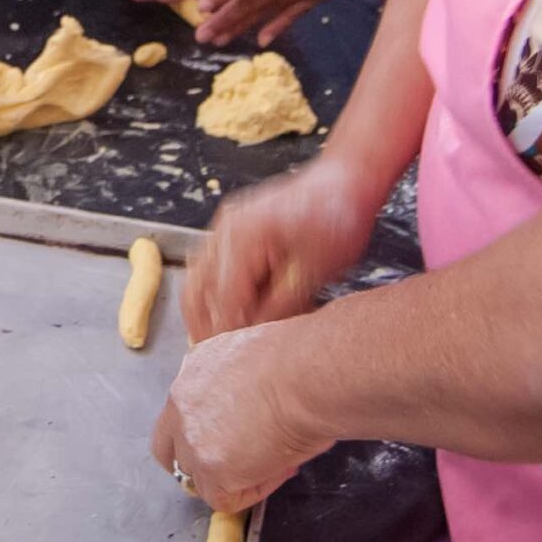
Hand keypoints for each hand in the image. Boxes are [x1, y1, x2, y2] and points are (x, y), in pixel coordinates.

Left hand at [153, 322, 334, 515]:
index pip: (185, 410)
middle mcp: (182, 402)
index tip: (243, 433)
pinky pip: (224, 499)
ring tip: (276, 461)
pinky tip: (279, 469)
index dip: (211, 429)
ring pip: (197, 476)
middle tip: (237, 466)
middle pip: (171, 447)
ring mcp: (192, 438)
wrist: (307, 375)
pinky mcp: (210, 468)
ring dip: (232, 477)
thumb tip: (253, 410)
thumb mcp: (254, 358)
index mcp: (194, 369)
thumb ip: (238, 385)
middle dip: (198, 462)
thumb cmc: (301, 361)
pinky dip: (253, 491)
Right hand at [183, 158, 380, 341]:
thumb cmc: (338, 219)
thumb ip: (281, 305)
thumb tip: (254, 337)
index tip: (238, 362)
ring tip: (222, 343)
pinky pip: (209, 267)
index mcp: (243, 237)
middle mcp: (224, 230)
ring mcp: (224, 227)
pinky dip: (213, 294)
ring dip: (204, 312)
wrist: (345, 178)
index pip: (223, 300)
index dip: (229, 334)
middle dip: (205, 328)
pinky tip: (233, 314)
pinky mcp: (232, 229)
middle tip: (221, 360)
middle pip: (196, 291)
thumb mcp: (316, 270)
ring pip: (196, 280)